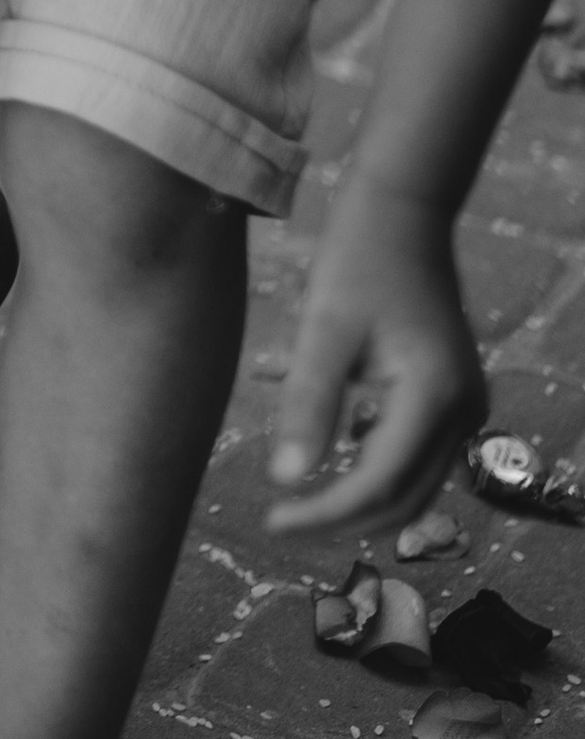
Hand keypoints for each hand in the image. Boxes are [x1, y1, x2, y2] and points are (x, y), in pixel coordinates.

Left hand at [265, 188, 487, 538]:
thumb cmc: (357, 261)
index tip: (273, 523)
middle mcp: (463, 412)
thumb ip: (306, 404)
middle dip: (341, 520)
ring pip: (414, 487)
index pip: (378, 486)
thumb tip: (285, 481)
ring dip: (359, 501)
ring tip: (297, 501)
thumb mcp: (322, 331)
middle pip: (403, 500)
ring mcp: (466, 408)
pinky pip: (416, 457)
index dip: (324, 515)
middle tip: (279, 521)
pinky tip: (329, 454)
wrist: (403, 216)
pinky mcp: (454, 400)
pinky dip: (374, 471)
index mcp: (433, 397)